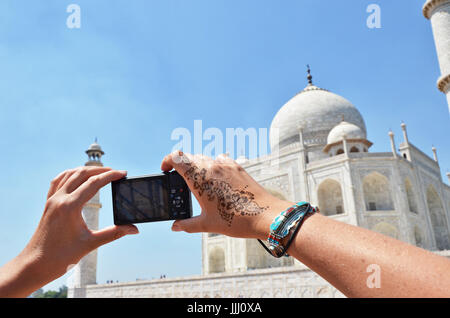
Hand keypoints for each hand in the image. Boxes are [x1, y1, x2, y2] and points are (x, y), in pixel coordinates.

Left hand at [0, 166, 138, 296]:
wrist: (35, 265)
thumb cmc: (61, 257)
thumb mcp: (91, 244)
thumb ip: (114, 233)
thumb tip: (133, 230)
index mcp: (70, 206)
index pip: (94, 183)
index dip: (111, 176)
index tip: (123, 174)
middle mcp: (59, 199)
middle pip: (82, 174)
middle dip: (101, 170)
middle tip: (116, 172)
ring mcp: (52, 200)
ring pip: (70, 174)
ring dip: (86, 170)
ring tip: (101, 172)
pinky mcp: (48, 204)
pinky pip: (58, 181)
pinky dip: (70, 175)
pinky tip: (77, 176)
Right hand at [161, 151, 292, 238]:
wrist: (266, 216)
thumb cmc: (237, 220)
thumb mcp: (208, 224)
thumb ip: (188, 224)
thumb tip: (176, 226)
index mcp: (199, 178)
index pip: (177, 157)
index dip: (167, 161)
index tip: (165, 170)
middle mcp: (212, 167)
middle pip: (189, 156)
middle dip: (181, 166)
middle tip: (181, 181)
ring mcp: (226, 165)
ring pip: (205, 157)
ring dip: (197, 166)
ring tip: (199, 183)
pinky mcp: (238, 167)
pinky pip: (221, 160)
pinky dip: (214, 166)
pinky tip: (218, 180)